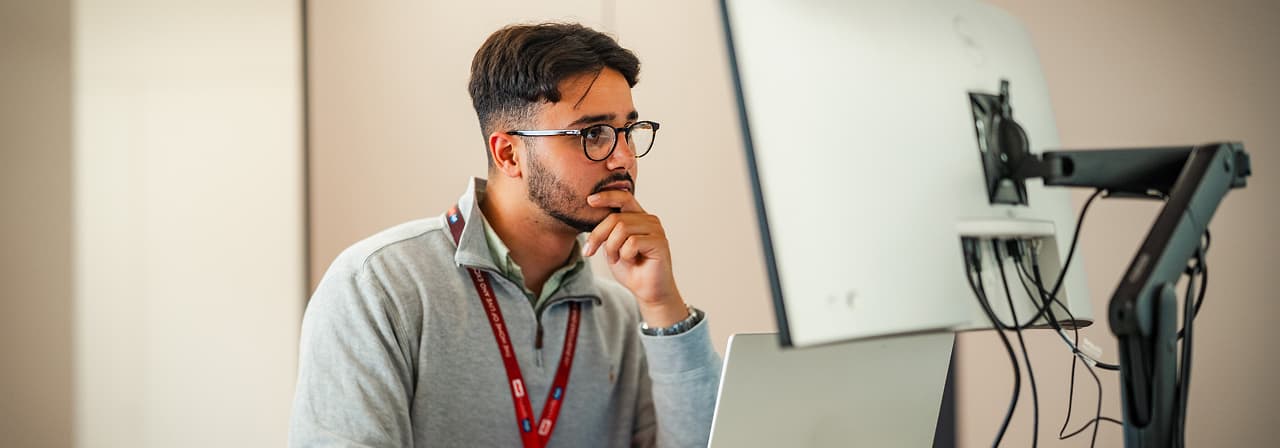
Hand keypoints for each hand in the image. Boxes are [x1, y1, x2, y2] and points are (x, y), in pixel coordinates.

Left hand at [582, 190, 687, 327]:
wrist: (647, 291)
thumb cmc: (631, 269)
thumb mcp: (612, 246)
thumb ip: (607, 230)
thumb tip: (592, 214)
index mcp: (638, 216)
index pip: (623, 197)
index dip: (606, 196)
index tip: (589, 200)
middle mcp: (649, 219)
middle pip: (615, 218)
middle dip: (598, 236)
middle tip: (589, 251)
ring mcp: (656, 229)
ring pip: (622, 229)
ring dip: (612, 248)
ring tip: (616, 259)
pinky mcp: (660, 242)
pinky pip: (632, 243)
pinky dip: (625, 255)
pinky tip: (631, 261)